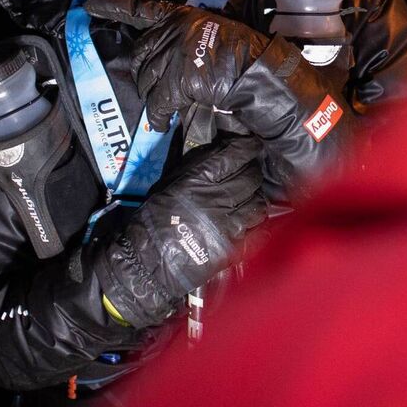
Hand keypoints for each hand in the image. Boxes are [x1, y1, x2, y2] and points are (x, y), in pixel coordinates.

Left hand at [86, 0, 357, 201]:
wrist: (258, 71)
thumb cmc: (241, 54)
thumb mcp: (211, 33)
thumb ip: (183, 38)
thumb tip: (159, 58)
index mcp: (181, 15)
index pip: (140, 7)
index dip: (112, 5)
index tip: (88, 5)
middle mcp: (173, 30)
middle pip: (140, 55)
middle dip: (145, 74)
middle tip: (160, 88)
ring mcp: (174, 53)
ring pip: (145, 80)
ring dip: (154, 97)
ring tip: (167, 107)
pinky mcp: (177, 78)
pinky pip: (157, 103)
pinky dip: (158, 116)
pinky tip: (162, 123)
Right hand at [94, 134, 265, 328]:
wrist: (147, 261)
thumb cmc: (153, 219)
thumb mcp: (169, 183)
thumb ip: (195, 168)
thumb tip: (217, 153)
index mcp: (198, 180)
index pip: (234, 156)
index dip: (247, 147)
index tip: (251, 145)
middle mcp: (217, 199)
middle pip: (251, 177)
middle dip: (253, 171)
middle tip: (249, 171)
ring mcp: (228, 224)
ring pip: (258, 203)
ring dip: (256, 197)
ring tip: (249, 197)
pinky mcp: (233, 246)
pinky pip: (256, 228)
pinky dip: (256, 221)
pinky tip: (248, 218)